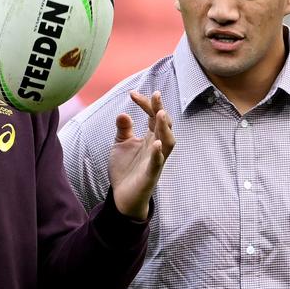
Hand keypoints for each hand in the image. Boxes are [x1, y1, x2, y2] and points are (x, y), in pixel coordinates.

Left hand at [108, 90, 174, 219]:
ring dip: (164, 128)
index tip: (132, 93)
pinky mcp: (150, 174)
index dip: (146, 104)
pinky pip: (157, 163)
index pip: (152, 116)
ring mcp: (156, 160)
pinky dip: (158, 153)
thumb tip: (123, 113)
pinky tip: (156, 143)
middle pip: (164, 125)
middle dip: (161, 110)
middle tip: (155, 95)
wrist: (122, 195)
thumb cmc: (125, 168)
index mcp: (150, 138)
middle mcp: (157, 147)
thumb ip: (123, 129)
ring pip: (168, 142)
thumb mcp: (121, 144)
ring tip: (160, 114)